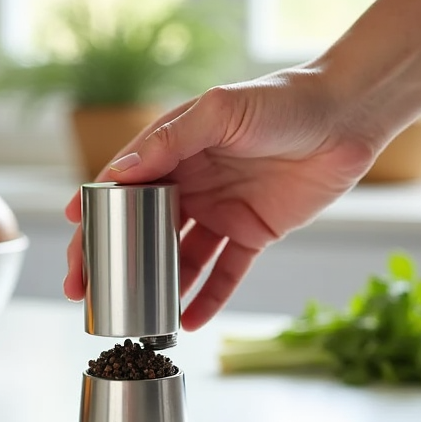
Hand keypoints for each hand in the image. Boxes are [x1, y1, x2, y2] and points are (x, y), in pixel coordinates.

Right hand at [63, 67, 386, 330]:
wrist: (346, 117)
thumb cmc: (282, 100)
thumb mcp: (219, 111)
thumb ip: (169, 140)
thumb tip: (117, 173)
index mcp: (176, 149)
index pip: (123, 187)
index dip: (96, 215)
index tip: (74, 243)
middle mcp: (192, 182)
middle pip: (141, 229)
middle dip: (113, 261)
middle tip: (87, 293)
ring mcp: (221, 209)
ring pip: (179, 257)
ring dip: (158, 286)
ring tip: (135, 316)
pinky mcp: (254, 232)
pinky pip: (226, 271)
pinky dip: (208, 297)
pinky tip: (188, 320)